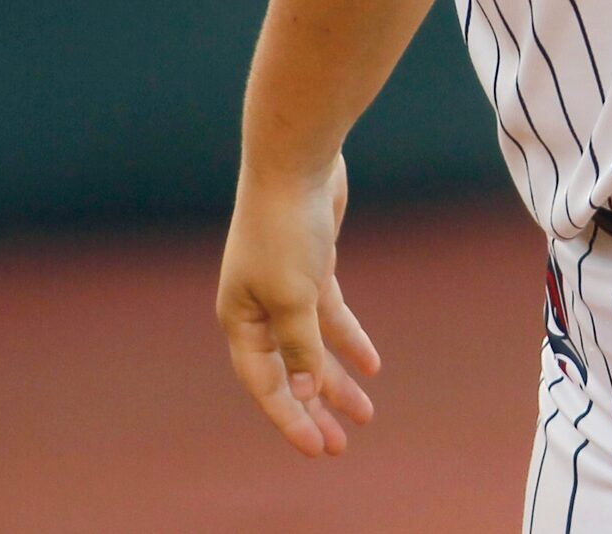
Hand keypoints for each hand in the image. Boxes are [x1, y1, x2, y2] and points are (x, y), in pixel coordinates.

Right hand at [217, 151, 381, 455]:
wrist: (296, 163)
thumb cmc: (285, 228)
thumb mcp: (294, 296)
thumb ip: (300, 345)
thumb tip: (303, 388)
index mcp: (239, 319)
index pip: (265, 383)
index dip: (291, 418)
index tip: (319, 448)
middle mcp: (257, 308)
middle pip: (288, 371)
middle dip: (315, 407)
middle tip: (341, 444)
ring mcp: (285, 287)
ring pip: (313, 346)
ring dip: (337, 379)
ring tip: (364, 412)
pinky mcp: (312, 268)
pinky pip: (330, 315)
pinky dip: (349, 338)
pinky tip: (372, 363)